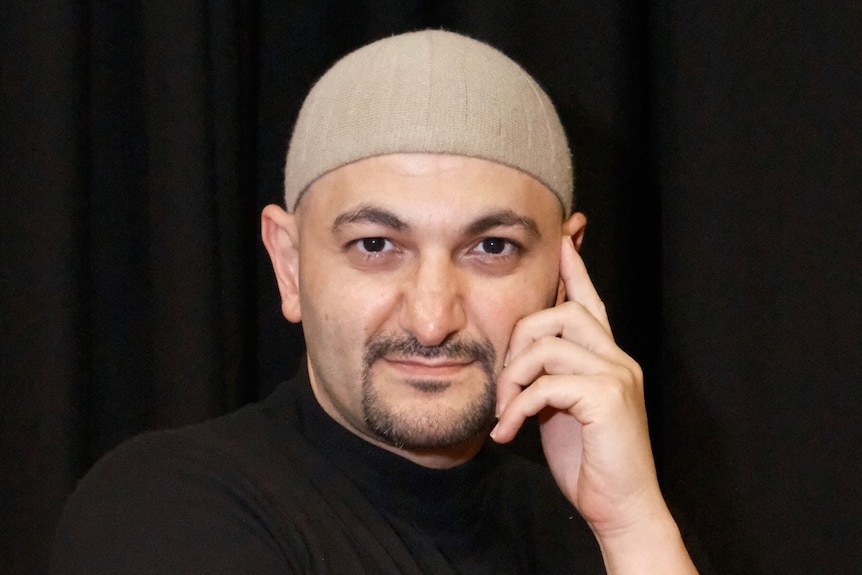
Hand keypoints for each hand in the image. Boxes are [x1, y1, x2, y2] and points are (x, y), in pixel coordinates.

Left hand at [491, 235, 663, 535]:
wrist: (621, 508)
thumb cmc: (589, 462)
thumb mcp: (561, 409)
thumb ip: (549, 376)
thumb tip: (521, 356)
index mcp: (607, 358)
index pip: (590, 301)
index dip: (575, 268)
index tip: (565, 236)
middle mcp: (617, 358)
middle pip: (560, 312)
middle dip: (518, 339)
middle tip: (502, 385)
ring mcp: (617, 376)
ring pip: (548, 343)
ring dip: (513, 377)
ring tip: (504, 412)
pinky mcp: (608, 399)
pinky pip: (547, 383)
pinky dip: (519, 406)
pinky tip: (507, 432)